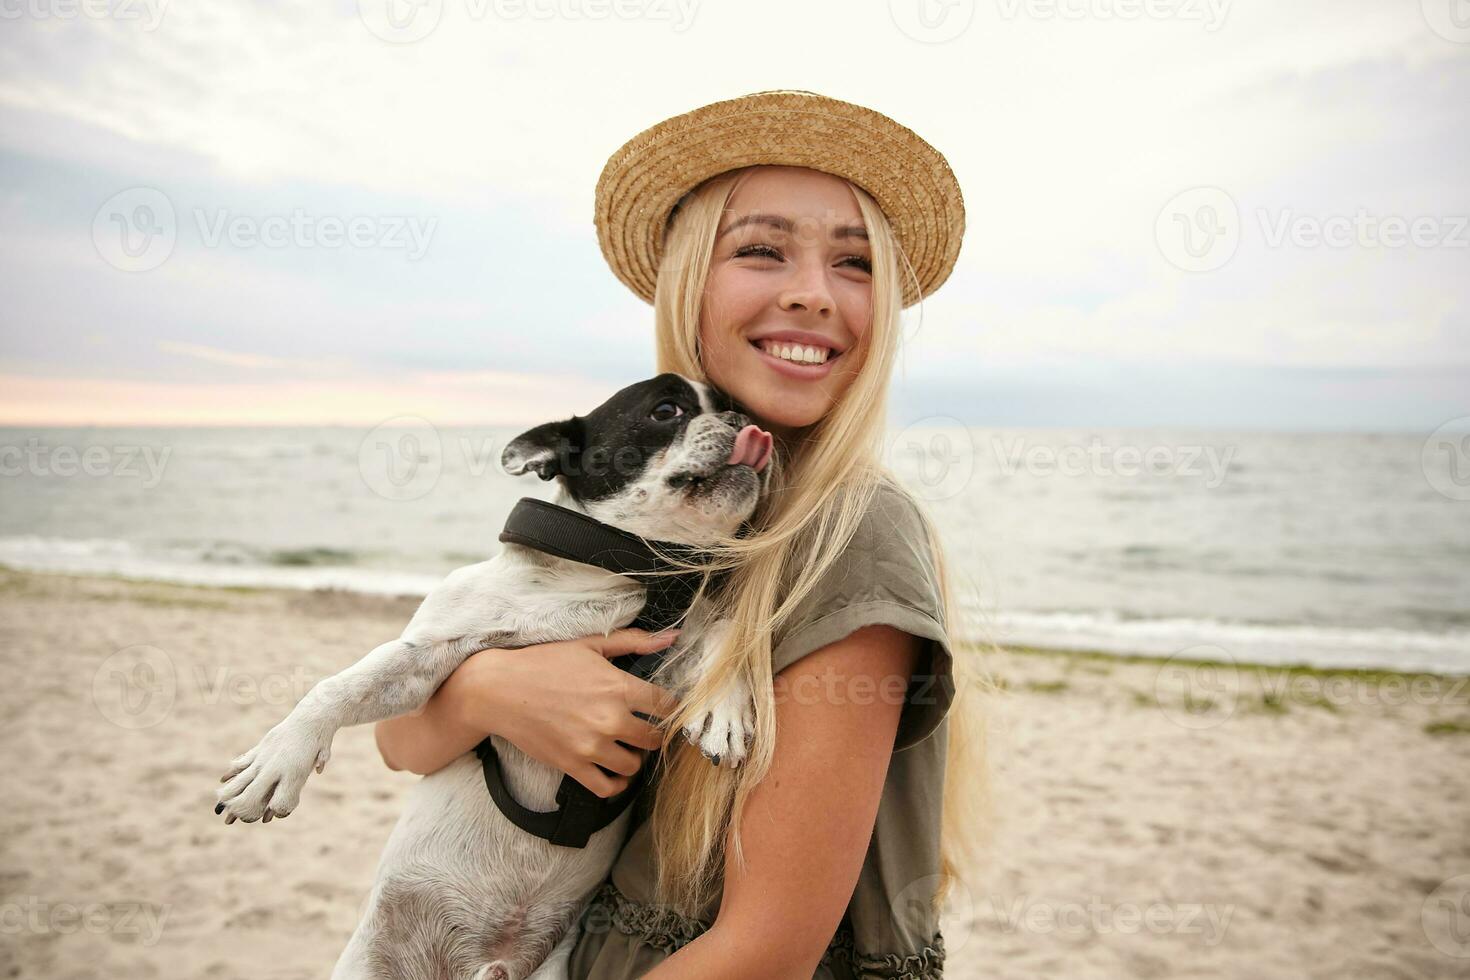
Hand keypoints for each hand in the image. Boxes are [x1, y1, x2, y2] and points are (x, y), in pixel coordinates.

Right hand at [450, 628, 683, 798]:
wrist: (499, 690)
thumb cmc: (544, 663)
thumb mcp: (590, 645)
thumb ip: (634, 641)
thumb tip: (672, 637)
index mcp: (618, 687)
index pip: (666, 706)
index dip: (670, 709)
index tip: (663, 710)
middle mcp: (610, 719)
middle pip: (654, 739)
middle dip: (652, 735)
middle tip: (642, 729)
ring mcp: (592, 746)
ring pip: (634, 765)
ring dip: (633, 758)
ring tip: (624, 747)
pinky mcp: (573, 766)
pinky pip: (608, 787)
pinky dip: (616, 783)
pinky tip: (613, 770)